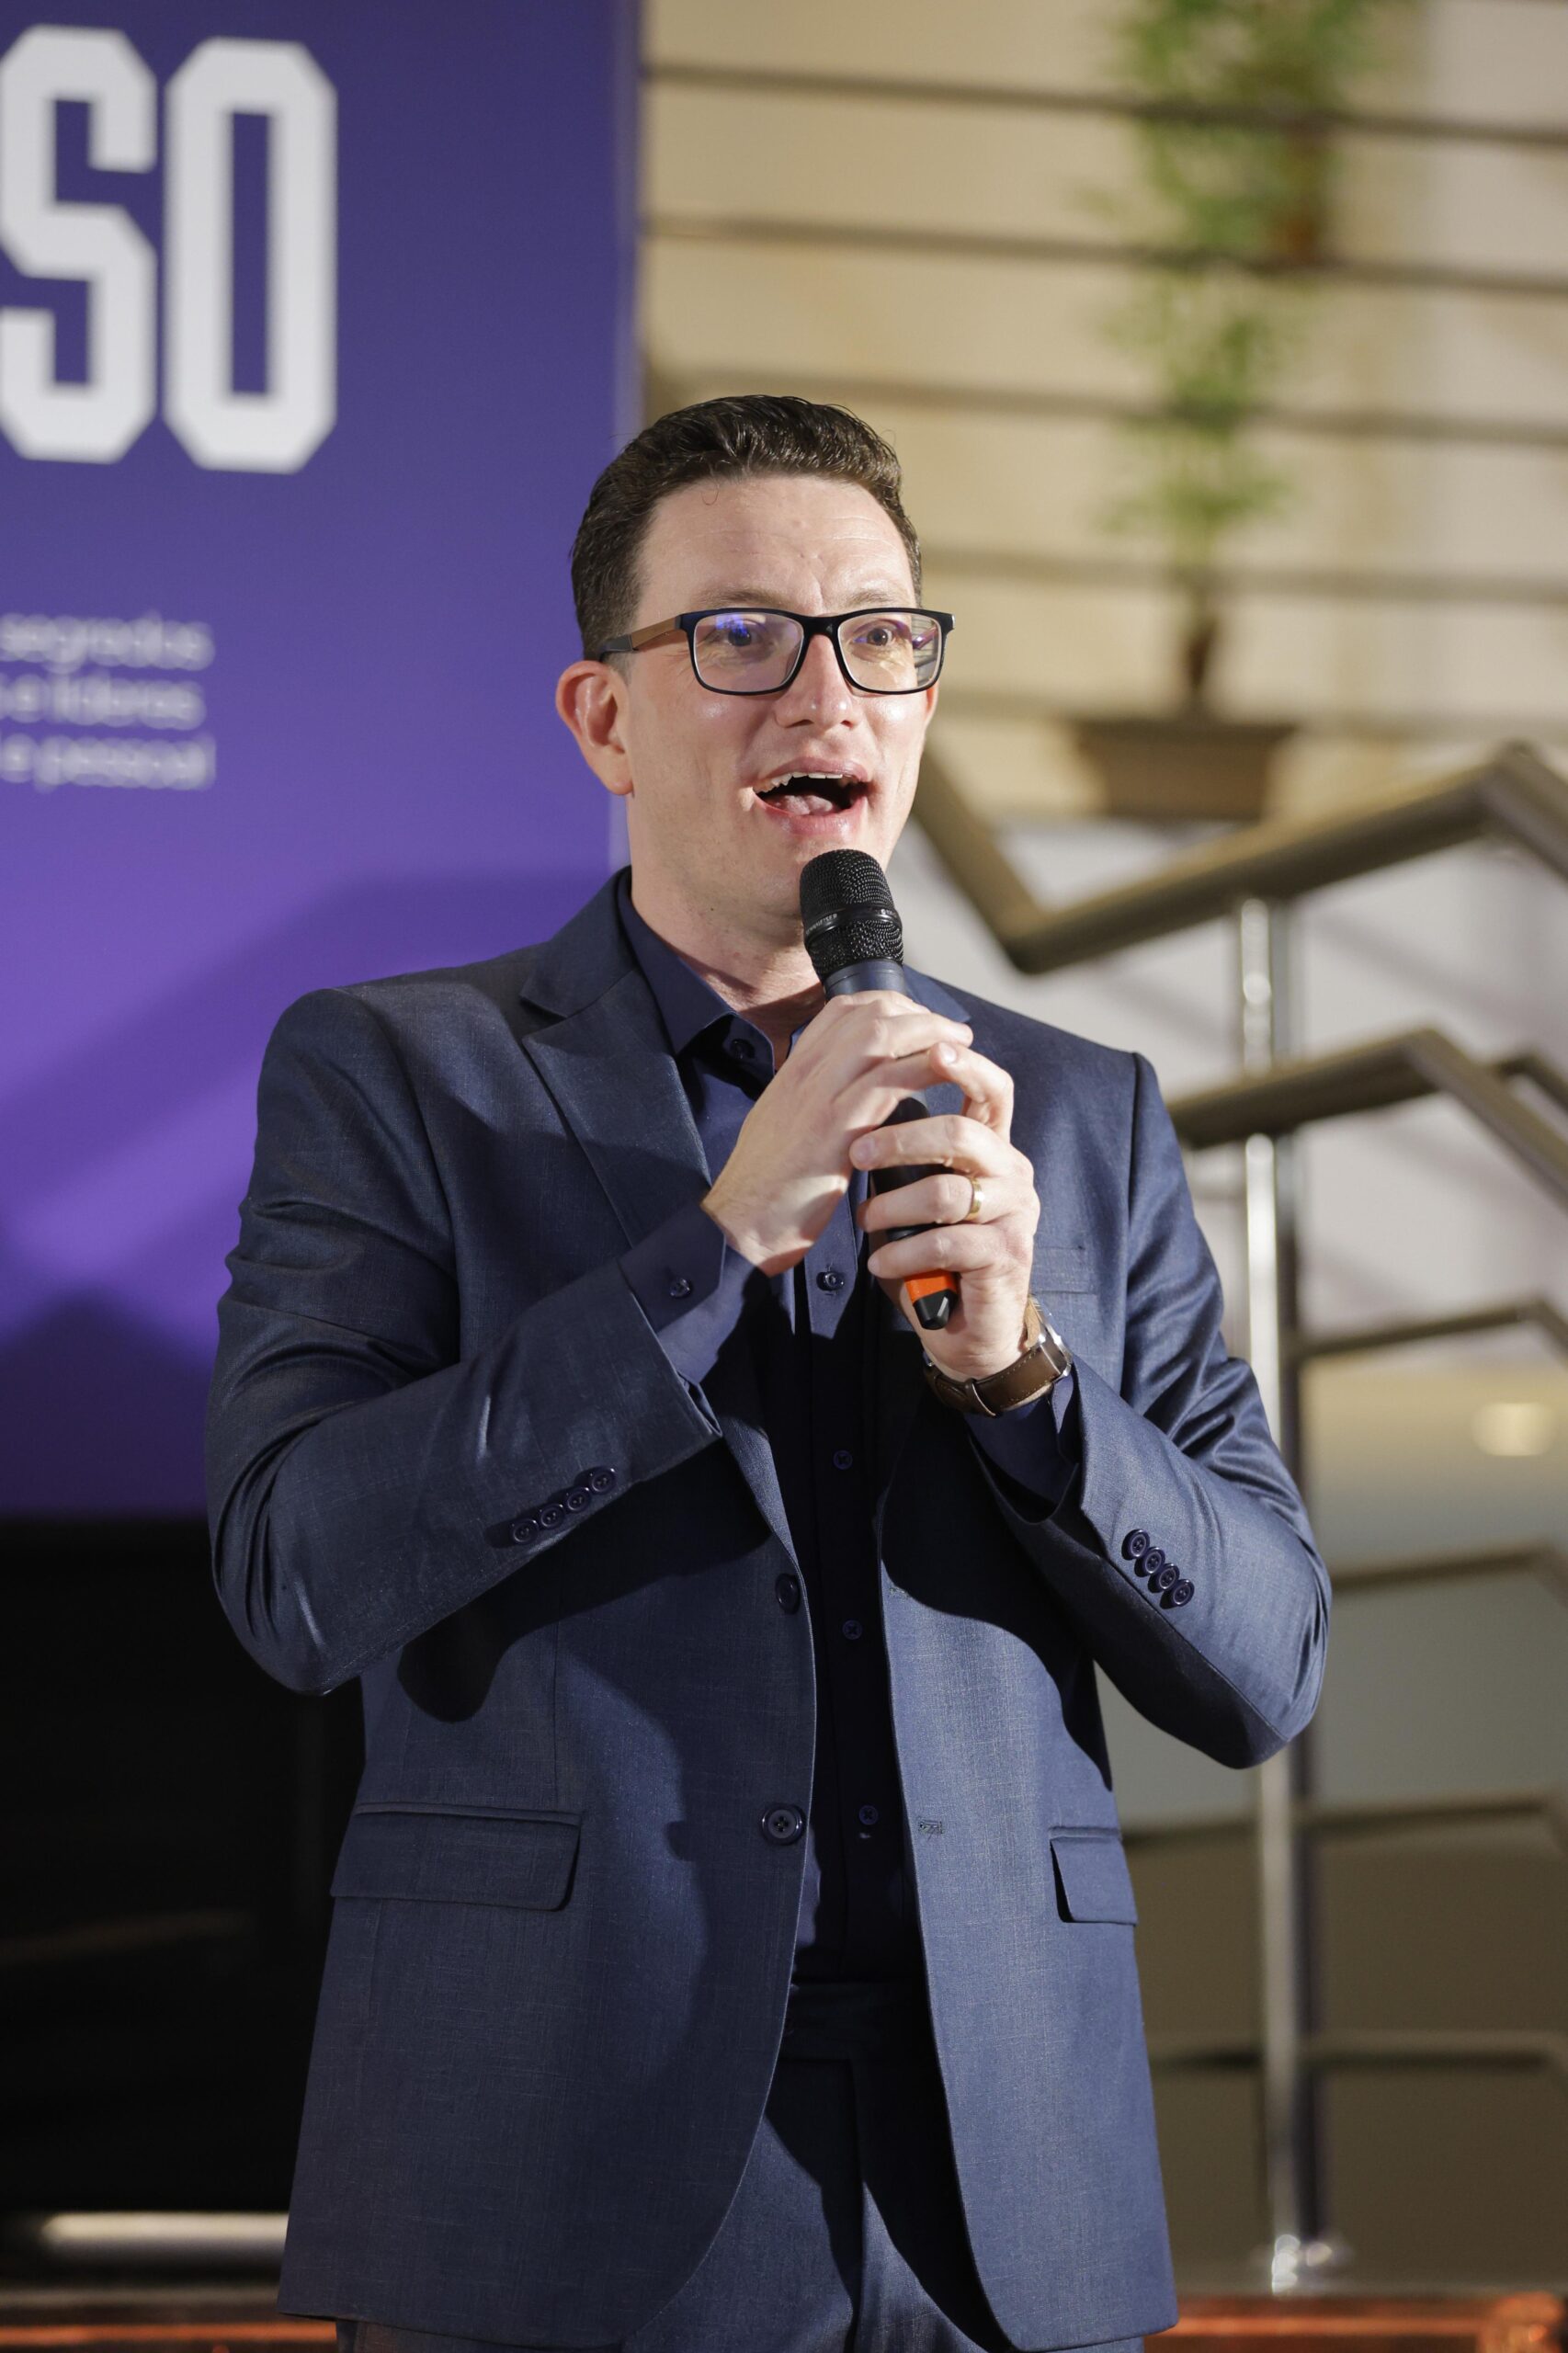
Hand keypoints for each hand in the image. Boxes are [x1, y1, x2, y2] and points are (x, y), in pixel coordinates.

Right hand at [702, 992, 974, 1276]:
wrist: (739, 1227)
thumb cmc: (766, 1191)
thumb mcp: (785, 1132)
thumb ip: (812, 1107)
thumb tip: (844, 1101)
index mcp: (792, 1073)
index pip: (841, 1010)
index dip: (889, 1006)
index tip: (919, 1022)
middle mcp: (803, 1074)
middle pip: (867, 1012)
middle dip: (918, 1013)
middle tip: (950, 1032)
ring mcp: (817, 1098)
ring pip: (879, 1035)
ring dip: (928, 1033)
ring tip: (961, 1046)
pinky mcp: (835, 1130)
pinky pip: (888, 1082)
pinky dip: (924, 1070)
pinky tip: (948, 1077)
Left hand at [851, 1037, 1038, 1382]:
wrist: (965, 1329)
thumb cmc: (932, 1253)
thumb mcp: (919, 1191)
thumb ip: (911, 1148)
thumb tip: (864, 1096)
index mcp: (993, 1147)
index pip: (993, 1088)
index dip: (966, 1065)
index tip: (931, 1048)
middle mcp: (1013, 1172)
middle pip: (960, 1132)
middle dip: (900, 1139)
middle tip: (856, 1153)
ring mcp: (1016, 1213)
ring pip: (947, 1191)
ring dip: (891, 1208)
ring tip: (864, 1222)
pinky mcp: (1007, 1254)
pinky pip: (946, 1242)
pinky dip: (902, 1254)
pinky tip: (880, 1265)